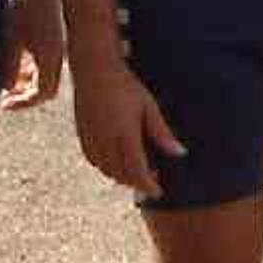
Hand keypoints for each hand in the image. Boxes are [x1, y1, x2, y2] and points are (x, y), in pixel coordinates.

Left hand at [1, 0, 67, 109]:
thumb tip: (7, 89)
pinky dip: (31, 67)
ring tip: (8, 78)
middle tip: (6, 96)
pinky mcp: (53, 36)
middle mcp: (57, 55)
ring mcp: (57, 45)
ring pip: (45, 75)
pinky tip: (17, 60)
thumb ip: (9, 67)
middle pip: (46, 89)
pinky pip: (45, 61)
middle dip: (26, 95)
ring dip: (28, 81)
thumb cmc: (24, 6)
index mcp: (50, 58)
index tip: (5, 103)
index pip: (42, 94)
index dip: (23, 103)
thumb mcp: (11, 39)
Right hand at [70, 54, 186, 197]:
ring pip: (106, 170)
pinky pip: (94, 161)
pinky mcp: (82, 136)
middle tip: (152, 179)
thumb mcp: (149, 107)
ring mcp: (91, 140)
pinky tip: (117, 161)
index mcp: (124, 135)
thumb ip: (162, 133)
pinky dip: (106, 167)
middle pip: (121, 174)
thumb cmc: (125, 85)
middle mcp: (106, 141)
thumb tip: (180, 153)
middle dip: (137, 182)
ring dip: (122, 176)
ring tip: (137, 170)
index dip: (148, 185)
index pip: (137, 171)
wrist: (94, 70)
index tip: (158, 192)